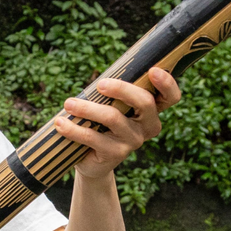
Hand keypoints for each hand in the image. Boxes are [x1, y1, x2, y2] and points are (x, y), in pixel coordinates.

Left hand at [56, 67, 180, 180]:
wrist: (90, 160)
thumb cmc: (100, 122)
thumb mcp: (109, 104)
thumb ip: (112, 90)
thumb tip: (100, 76)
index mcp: (151, 110)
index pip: (170, 97)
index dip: (167, 84)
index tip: (153, 70)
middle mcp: (147, 126)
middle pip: (145, 102)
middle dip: (123, 89)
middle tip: (100, 84)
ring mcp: (133, 141)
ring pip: (113, 117)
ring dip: (87, 108)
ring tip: (68, 104)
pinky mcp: (115, 154)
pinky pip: (93, 137)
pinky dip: (74, 128)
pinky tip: (60, 123)